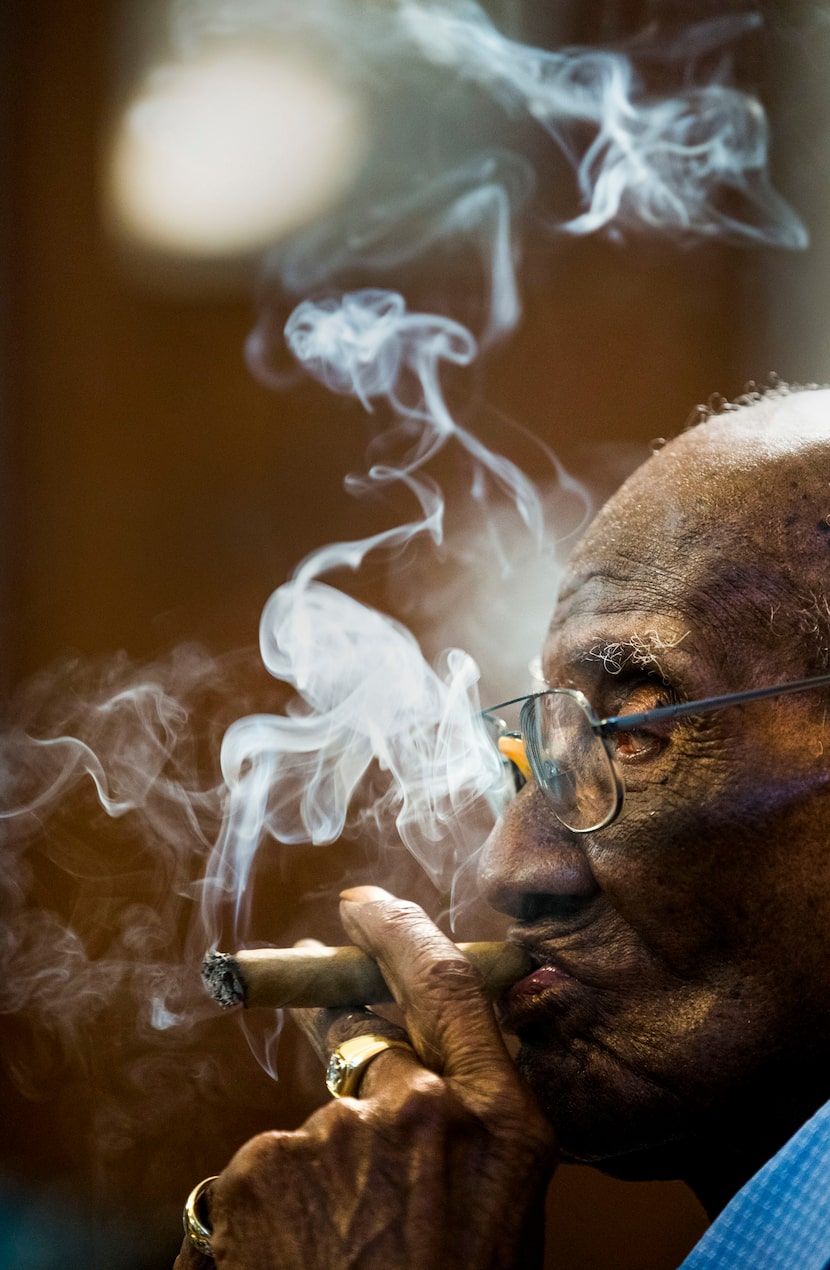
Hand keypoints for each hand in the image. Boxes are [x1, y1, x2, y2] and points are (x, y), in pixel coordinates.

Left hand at [177, 887, 555, 1268]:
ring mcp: (336, 1134)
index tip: (365, 904)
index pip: (447, 984)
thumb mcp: (500, 1215)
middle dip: (364, 1094)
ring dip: (327, 1174)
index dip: (401, 931)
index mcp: (500, 1123)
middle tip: (359, 1169)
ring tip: (343, 1255)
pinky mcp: (262, 1166)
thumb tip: (433, 1071)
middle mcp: (423, 1109)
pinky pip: (270, 1165)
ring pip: (322, 1126)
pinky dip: (279, 1205)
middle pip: (376, 1058)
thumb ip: (473, 1130)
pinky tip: (302, 1260)